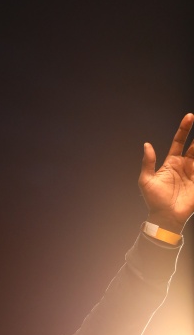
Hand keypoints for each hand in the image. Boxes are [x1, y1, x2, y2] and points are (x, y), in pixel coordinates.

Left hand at [139, 113, 193, 230]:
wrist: (165, 216)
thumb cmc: (154, 200)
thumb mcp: (146, 180)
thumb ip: (148, 162)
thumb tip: (147, 144)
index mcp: (171, 162)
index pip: (179, 141)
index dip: (184, 129)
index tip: (189, 117)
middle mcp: (184, 165)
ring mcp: (193, 173)